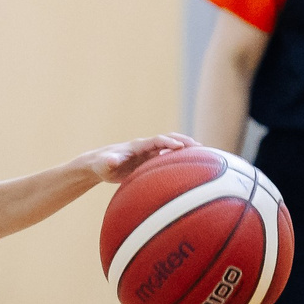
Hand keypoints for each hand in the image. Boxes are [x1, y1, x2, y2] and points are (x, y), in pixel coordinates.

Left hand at [80, 133, 196, 183]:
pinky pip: (168, 156)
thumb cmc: (101, 164)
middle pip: (168, 139)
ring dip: (185, 149)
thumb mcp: (104, 164)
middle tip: (199, 146)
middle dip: (183, 141)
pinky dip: (179, 157)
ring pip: (170, 147)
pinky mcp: (150, 160)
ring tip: (203, 154)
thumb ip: (109, 161)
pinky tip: (191, 164)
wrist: (100, 164)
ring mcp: (149, 153)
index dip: (168, 142)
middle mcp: (146, 147)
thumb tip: (111, 160)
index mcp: (137, 146)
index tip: (179, 147)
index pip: (156, 141)